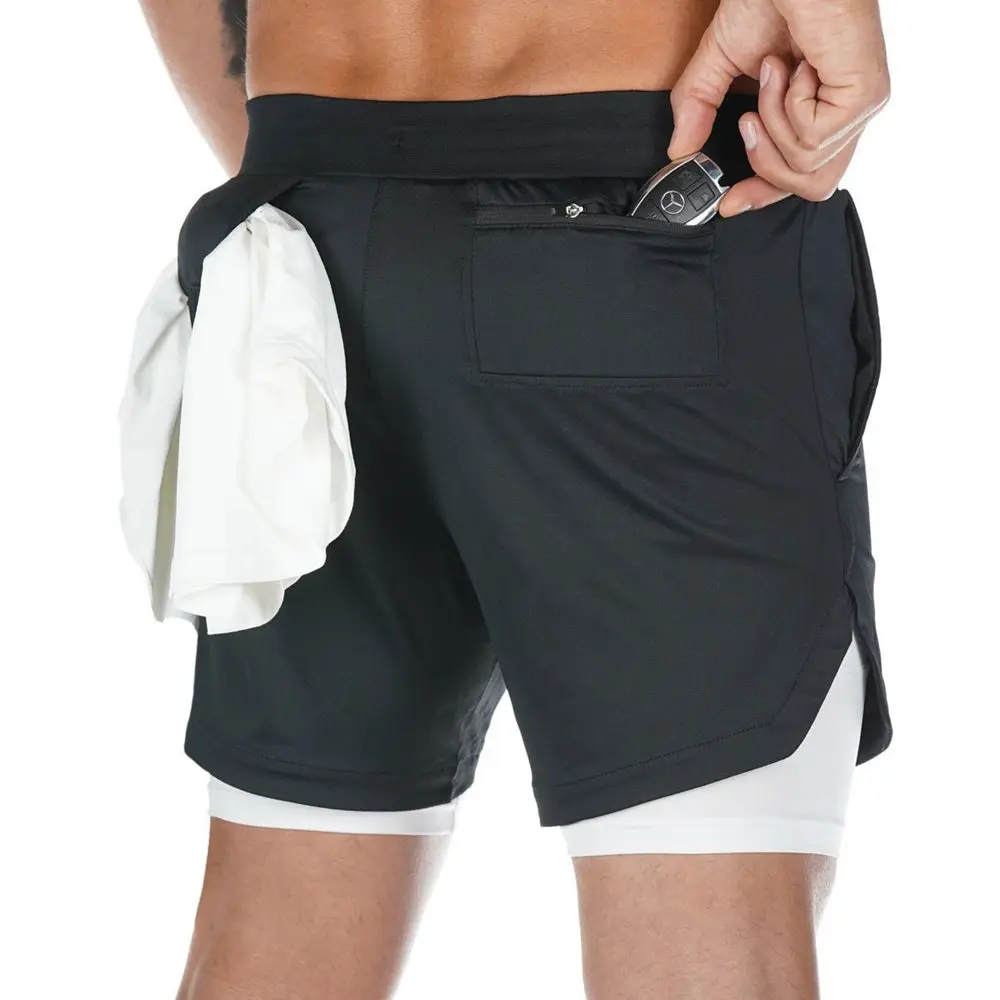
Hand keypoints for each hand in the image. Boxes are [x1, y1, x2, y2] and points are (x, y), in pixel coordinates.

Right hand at [667, 0, 889, 216]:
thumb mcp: (719, 64)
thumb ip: (697, 110)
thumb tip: (677, 151)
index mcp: (822, 111)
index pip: (801, 177)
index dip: (762, 196)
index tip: (727, 203)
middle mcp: (846, 114)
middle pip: (812, 187)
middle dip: (766, 168)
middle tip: (746, 123)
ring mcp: (859, 108)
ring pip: (804, 166)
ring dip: (772, 121)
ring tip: (773, 72)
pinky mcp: (864, 97)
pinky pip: (810, 140)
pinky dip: (786, 104)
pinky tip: (789, 66)